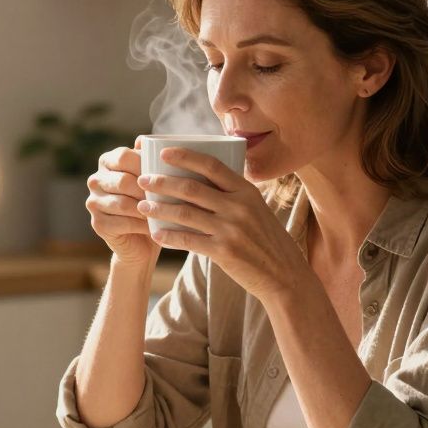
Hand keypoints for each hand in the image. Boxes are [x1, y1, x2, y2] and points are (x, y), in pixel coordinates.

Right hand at [86, 137, 158, 266]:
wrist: (144, 241)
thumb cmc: (152, 202)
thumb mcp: (153, 178)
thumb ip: (149, 158)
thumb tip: (144, 140)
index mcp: (107, 162)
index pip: (123, 156)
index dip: (145, 165)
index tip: (165, 174)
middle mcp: (96, 180)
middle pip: (123, 181)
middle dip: (147, 191)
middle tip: (170, 198)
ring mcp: (93, 202)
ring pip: (122, 204)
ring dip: (146, 209)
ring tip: (165, 212)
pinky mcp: (97, 224)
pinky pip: (122, 223)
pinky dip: (141, 226)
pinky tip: (156, 227)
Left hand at [136, 147, 306, 300]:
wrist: (284, 274)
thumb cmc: (266, 240)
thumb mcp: (257, 210)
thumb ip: (233, 195)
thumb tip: (200, 181)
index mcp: (247, 191)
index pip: (212, 165)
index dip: (185, 157)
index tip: (164, 153)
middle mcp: (239, 207)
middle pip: (192, 188)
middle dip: (162, 182)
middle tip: (143, 180)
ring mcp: (231, 229)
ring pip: (185, 213)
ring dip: (159, 208)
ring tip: (142, 205)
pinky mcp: (224, 251)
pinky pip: (189, 240)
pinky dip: (169, 236)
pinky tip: (156, 234)